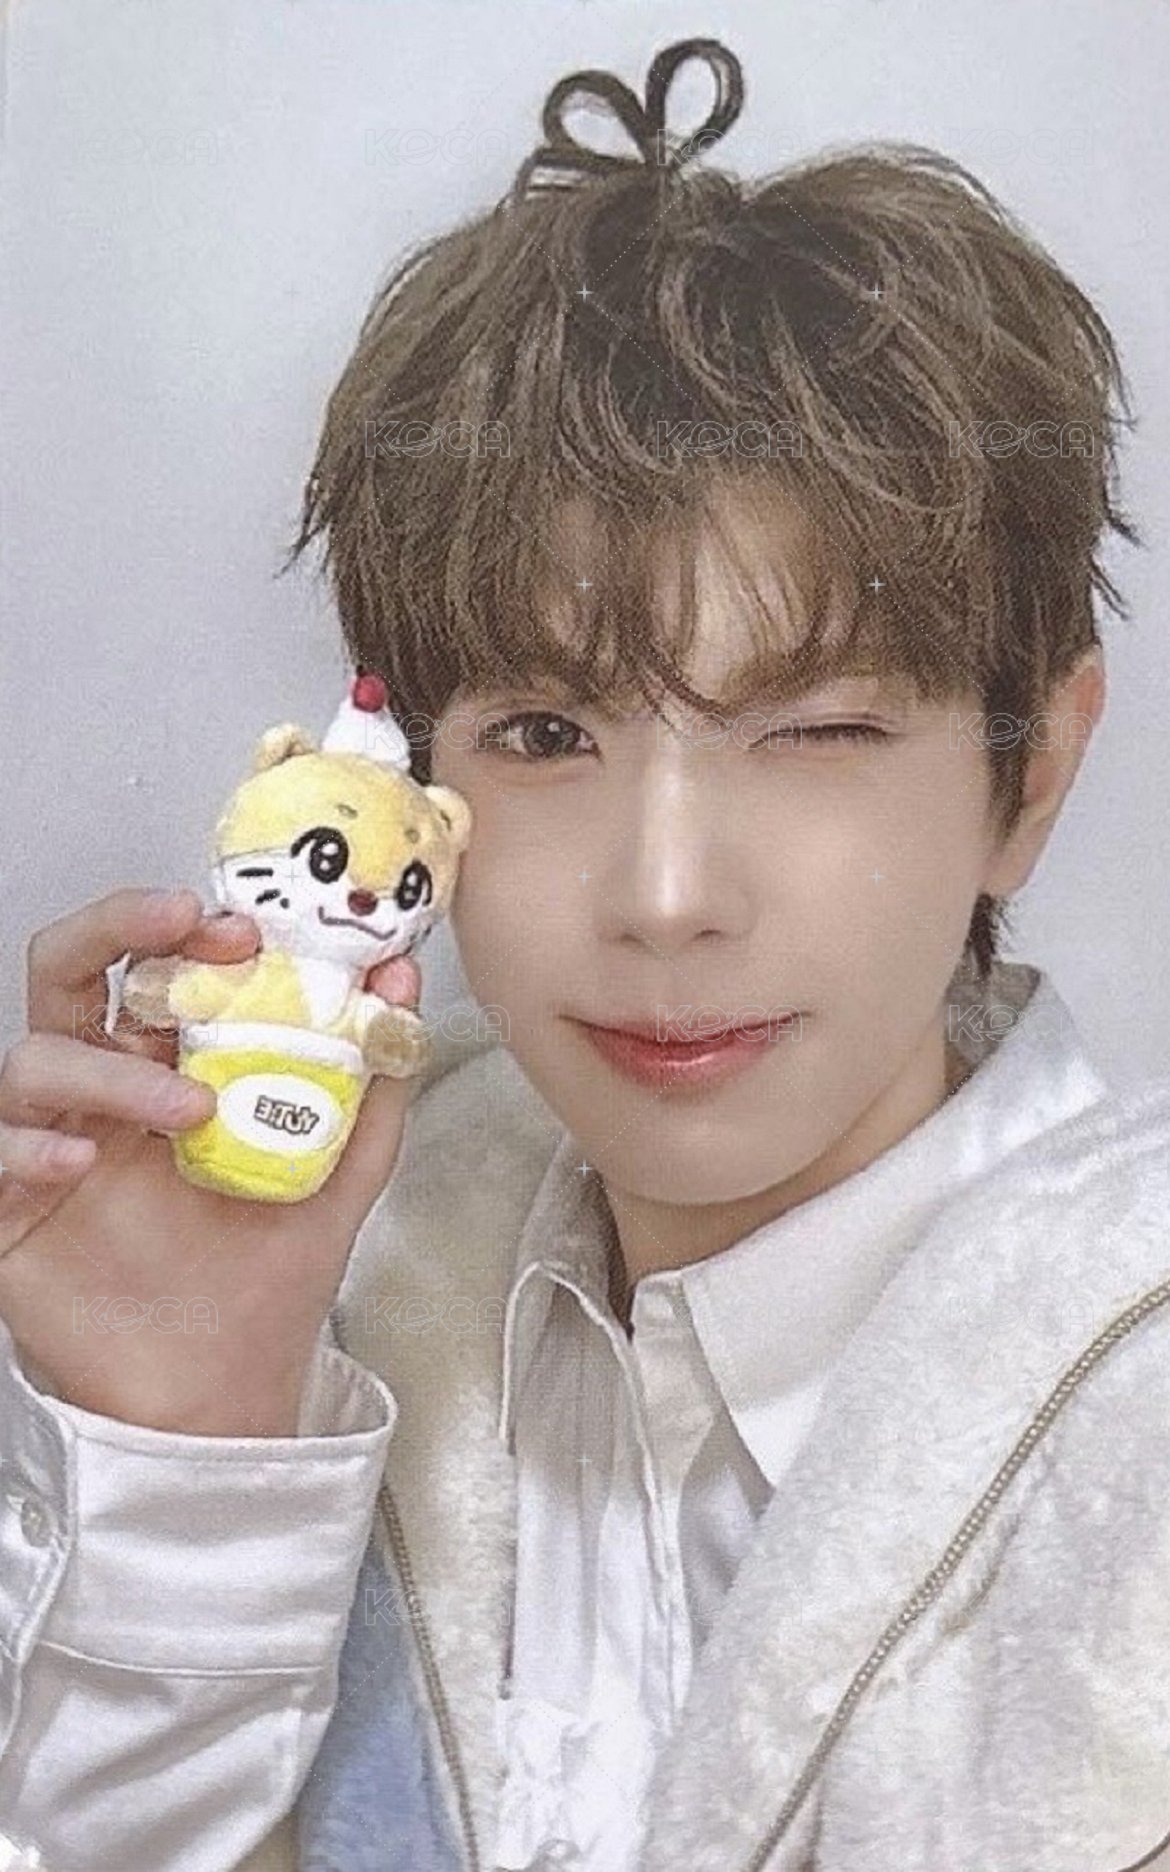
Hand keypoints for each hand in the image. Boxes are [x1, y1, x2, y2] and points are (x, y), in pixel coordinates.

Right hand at [0, 888, 420, 1435]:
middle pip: (68, 971)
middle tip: (182, 925)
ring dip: (108, 1069)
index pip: (153, 963)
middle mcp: (99, 1091)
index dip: (185, 928)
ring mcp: (48, 1146)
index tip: (245, 929)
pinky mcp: (9, 1215)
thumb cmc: (266, 1278)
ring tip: (187, 1108)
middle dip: (116, 927)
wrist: (224, 1390)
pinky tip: (78, 1163)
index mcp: (165, 1065)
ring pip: (31, 1060)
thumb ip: (373, 1076)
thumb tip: (401, 980)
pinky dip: (26, 1146)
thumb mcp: (343, 1171)